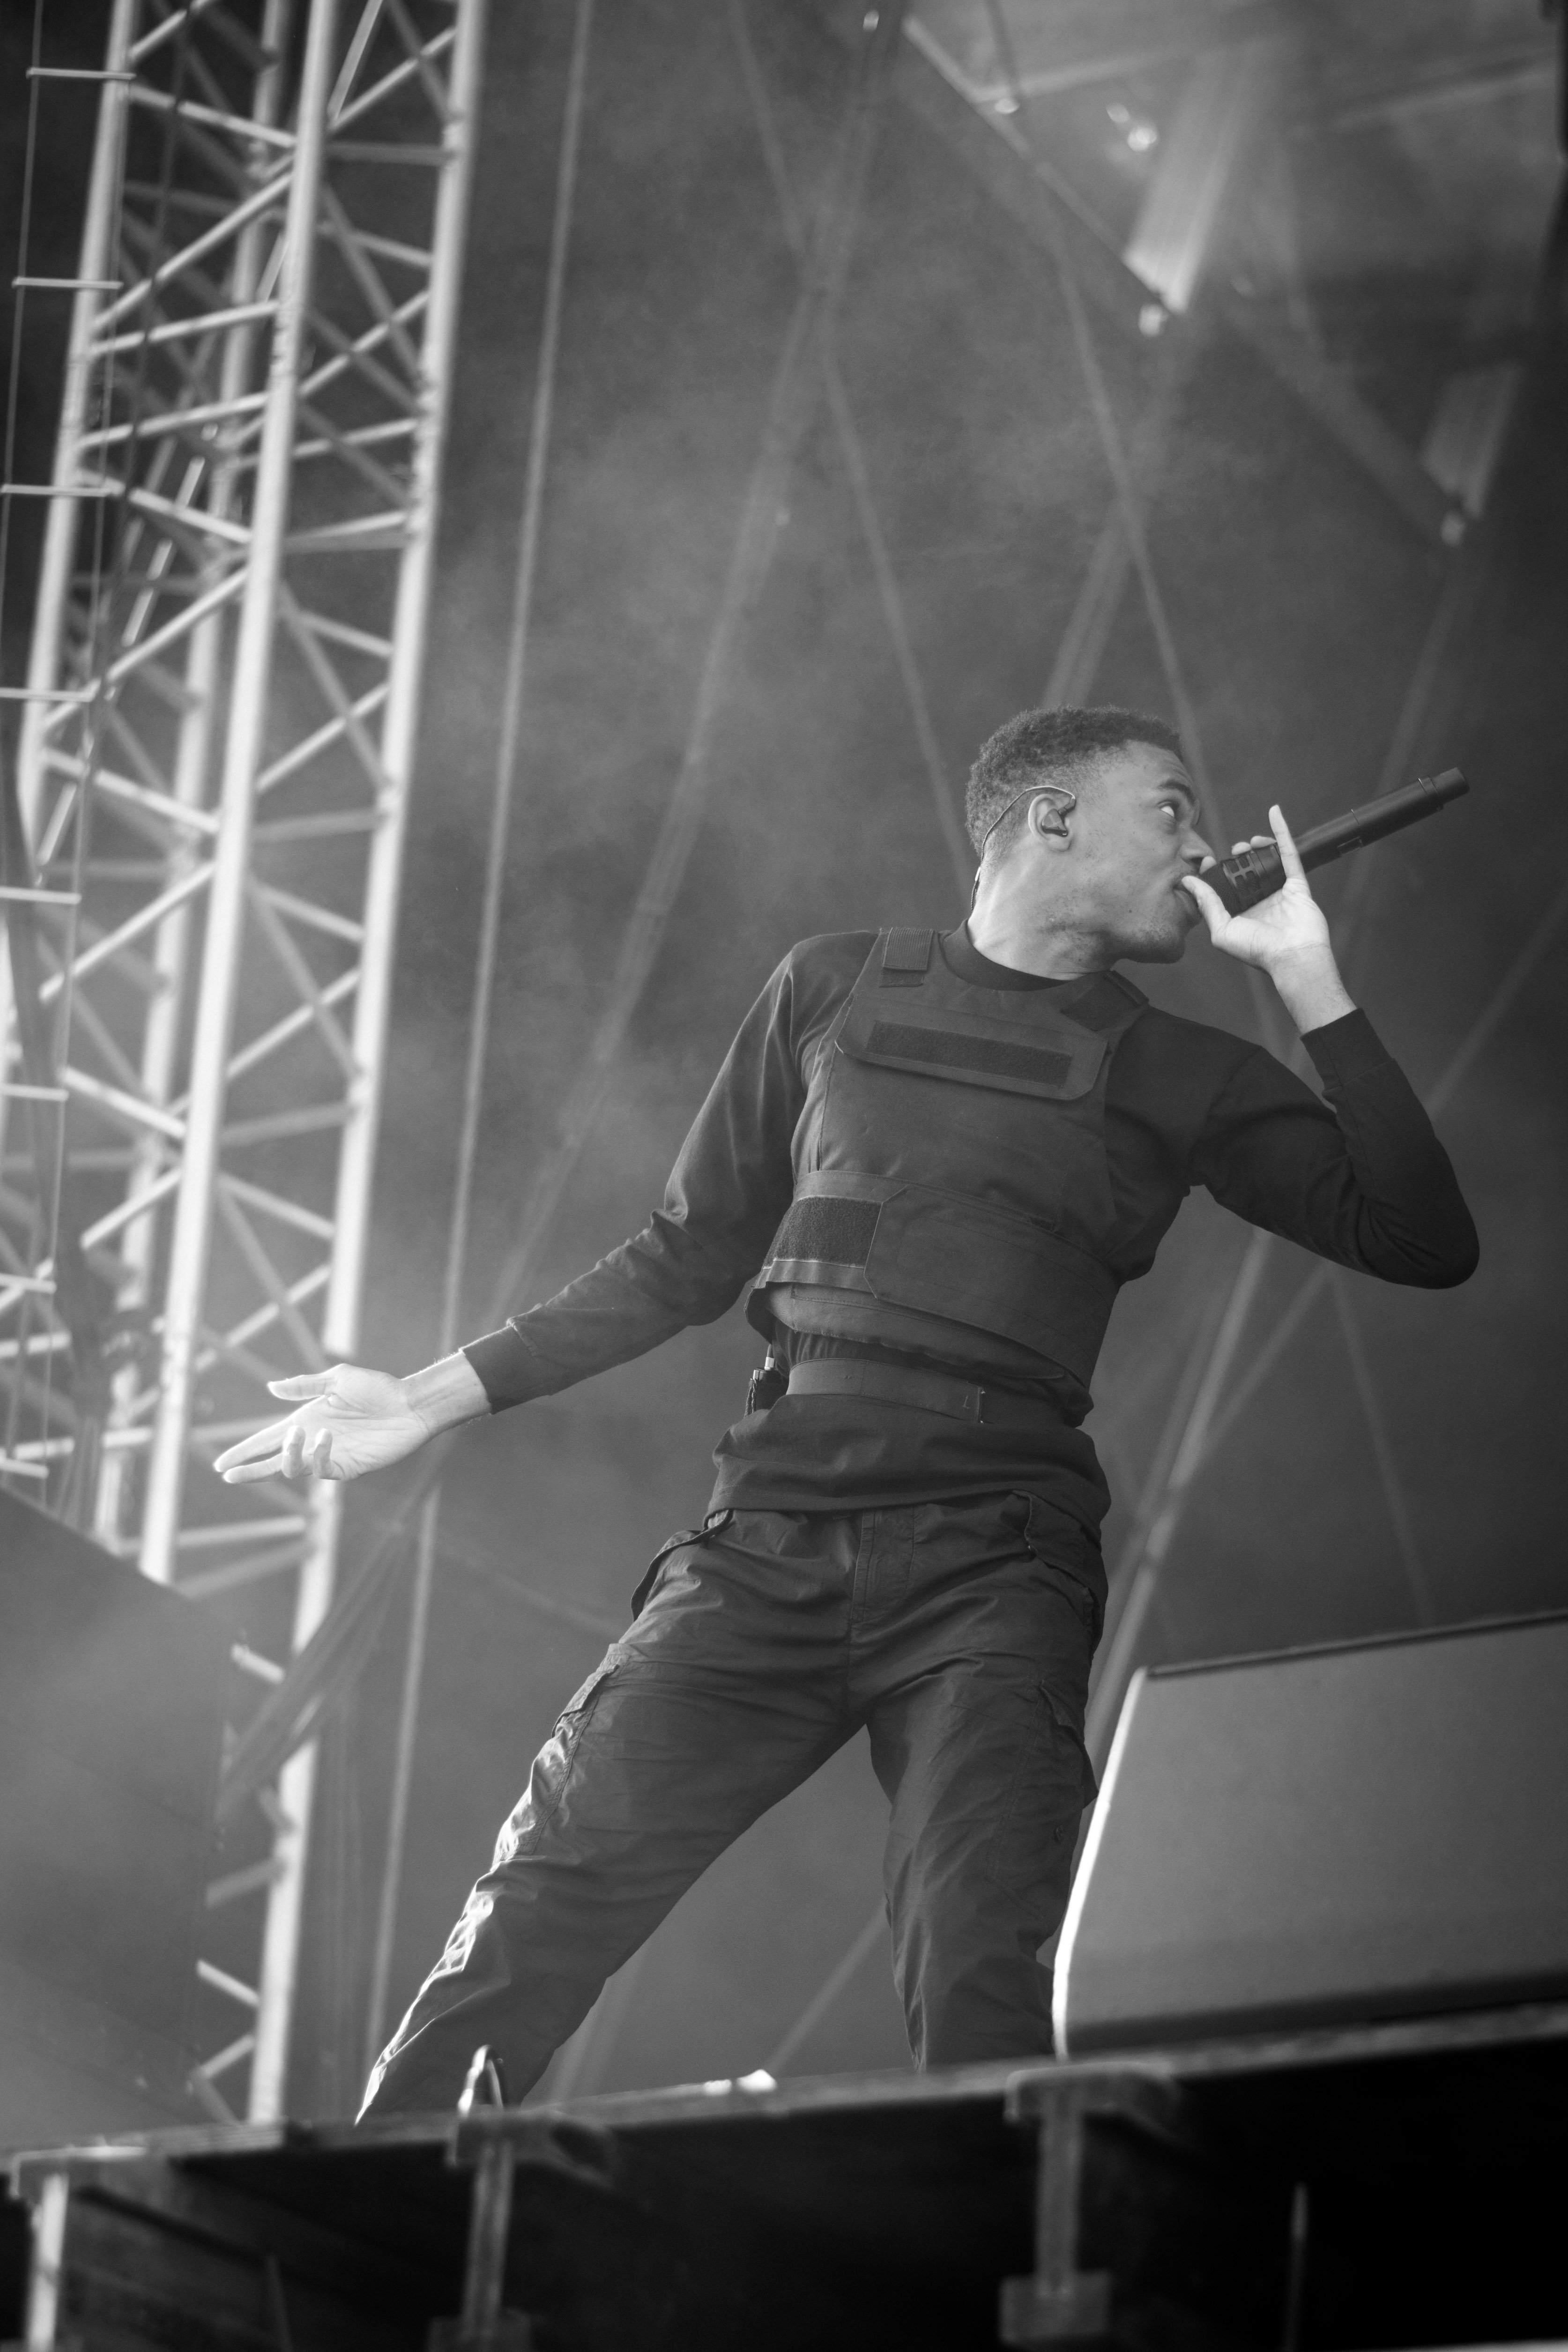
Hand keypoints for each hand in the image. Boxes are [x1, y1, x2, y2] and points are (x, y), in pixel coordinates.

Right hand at [213, 1363, 432, 1485]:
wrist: (410, 1404)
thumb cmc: (377, 1388)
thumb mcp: (337, 1379)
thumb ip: (303, 1386)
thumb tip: (270, 1388)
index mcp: (305, 1420)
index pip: (267, 1440)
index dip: (244, 1451)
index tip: (221, 1464)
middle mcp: (313, 1441)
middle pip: (274, 1461)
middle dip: (250, 1470)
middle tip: (229, 1474)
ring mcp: (330, 1456)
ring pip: (294, 1468)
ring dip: (288, 1455)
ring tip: (297, 1435)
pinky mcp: (349, 1467)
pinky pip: (323, 1470)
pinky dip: (318, 1455)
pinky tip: (326, 1437)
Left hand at [1180, 803, 1354, 1031]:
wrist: (1292, 957)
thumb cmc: (1258, 951)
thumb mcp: (1222, 931)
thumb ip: (1207, 905)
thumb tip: (1188, 882)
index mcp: (1241, 913)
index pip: (1225, 886)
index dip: (1215, 872)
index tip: (1206, 861)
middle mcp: (1259, 900)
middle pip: (1246, 870)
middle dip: (1237, 858)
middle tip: (1232, 853)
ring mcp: (1279, 890)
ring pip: (1266, 860)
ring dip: (1255, 847)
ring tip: (1247, 845)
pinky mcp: (1296, 882)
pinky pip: (1289, 852)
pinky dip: (1282, 831)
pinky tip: (1274, 812)